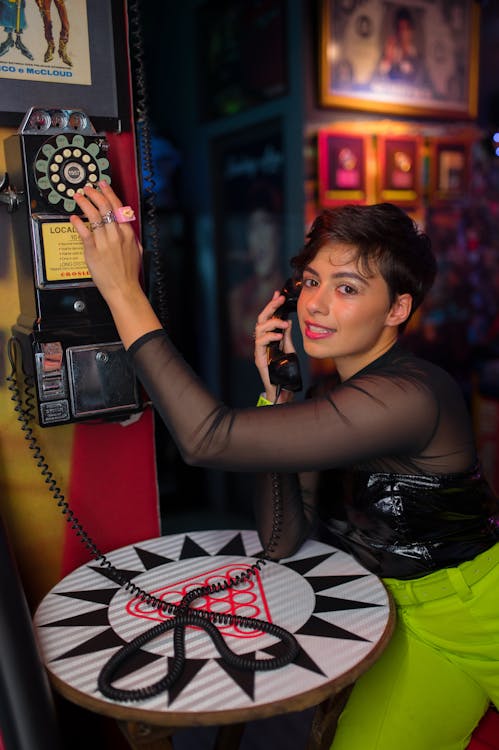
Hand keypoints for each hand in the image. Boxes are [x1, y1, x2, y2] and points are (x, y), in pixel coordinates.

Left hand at [70, 182, 141, 305]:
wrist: (124, 289)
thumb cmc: (129, 273)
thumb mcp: (136, 250)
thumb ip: (129, 236)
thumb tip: (124, 225)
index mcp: (128, 234)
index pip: (118, 207)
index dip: (109, 193)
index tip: (103, 186)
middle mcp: (116, 235)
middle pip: (105, 207)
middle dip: (95, 194)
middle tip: (87, 188)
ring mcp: (104, 242)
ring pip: (94, 216)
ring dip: (84, 203)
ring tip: (78, 197)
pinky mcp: (93, 251)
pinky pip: (84, 232)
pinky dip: (78, 222)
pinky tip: (73, 217)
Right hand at [254, 291, 295, 403]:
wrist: (282, 388)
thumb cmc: (284, 369)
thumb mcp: (289, 348)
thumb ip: (286, 336)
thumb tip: (288, 321)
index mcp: (269, 337)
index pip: (269, 318)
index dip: (272, 305)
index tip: (279, 294)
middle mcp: (262, 341)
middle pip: (261, 319)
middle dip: (270, 308)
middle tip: (279, 300)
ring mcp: (259, 349)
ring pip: (259, 329)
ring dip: (272, 323)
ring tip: (283, 323)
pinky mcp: (259, 358)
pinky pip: (260, 343)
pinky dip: (270, 337)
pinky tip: (279, 335)